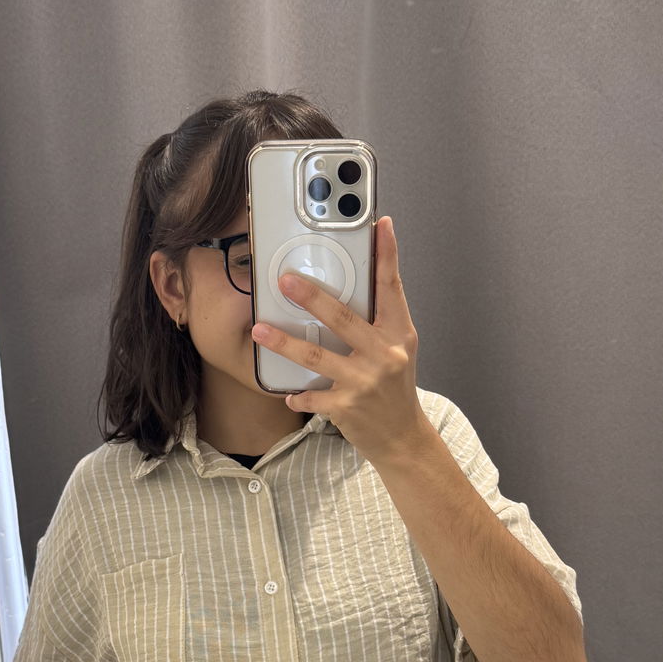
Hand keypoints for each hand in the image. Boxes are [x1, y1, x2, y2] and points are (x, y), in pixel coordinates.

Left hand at [250, 215, 429, 466]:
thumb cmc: (394, 387)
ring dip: (285, 342)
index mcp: (399, 333)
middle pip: (343, 318)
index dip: (387, 254)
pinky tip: (287, 392)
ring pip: (318, 355)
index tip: (380, 225)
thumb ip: (380, 318)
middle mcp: (385, 354)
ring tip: (261, 330)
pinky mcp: (347, 406)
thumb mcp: (398, 348)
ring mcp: (365, 381)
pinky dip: (298, 394)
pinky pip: (313, 395)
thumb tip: (358, 280)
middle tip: (284, 281)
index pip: (391, 287)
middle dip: (312, 297)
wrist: (401, 436)